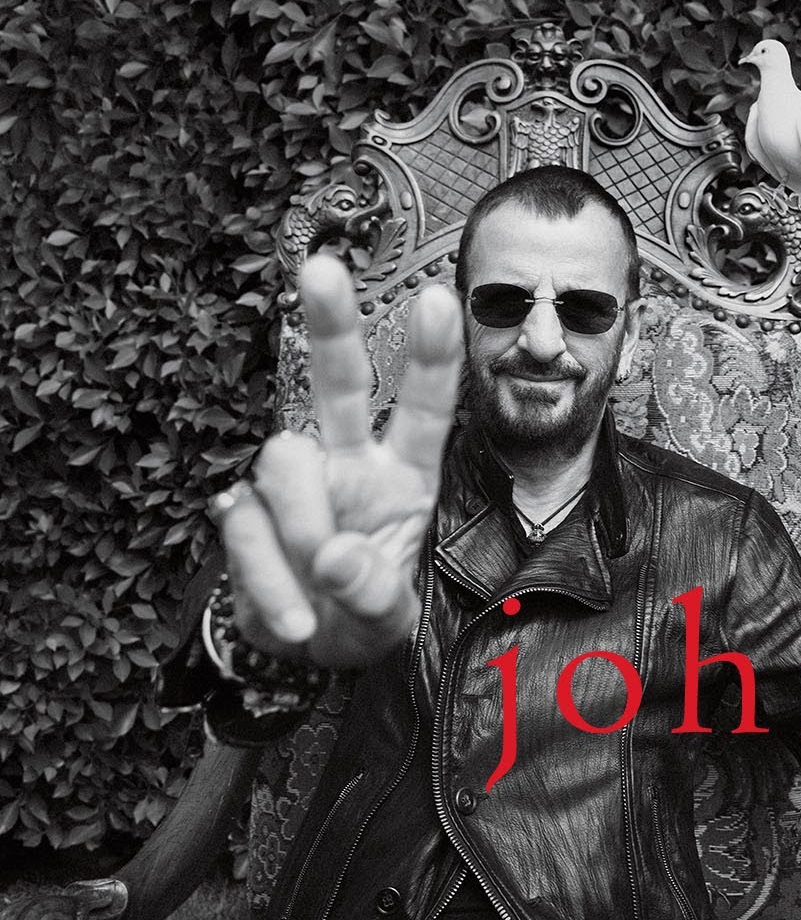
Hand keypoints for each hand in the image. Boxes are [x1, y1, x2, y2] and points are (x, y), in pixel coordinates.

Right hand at [213, 253, 462, 667]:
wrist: (310, 651)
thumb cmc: (366, 617)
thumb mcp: (391, 621)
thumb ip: (374, 593)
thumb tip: (333, 556)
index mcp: (405, 477)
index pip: (426, 410)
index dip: (432, 358)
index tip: (437, 300)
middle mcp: (349, 462)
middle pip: (337, 382)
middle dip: (331, 324)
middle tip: (321, 268)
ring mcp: (293, 482)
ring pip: (284, 461)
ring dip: (300, 526)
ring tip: (319, 582)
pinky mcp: (244, 509)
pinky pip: (245, 525)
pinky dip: (270, 579)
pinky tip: (294, 615)